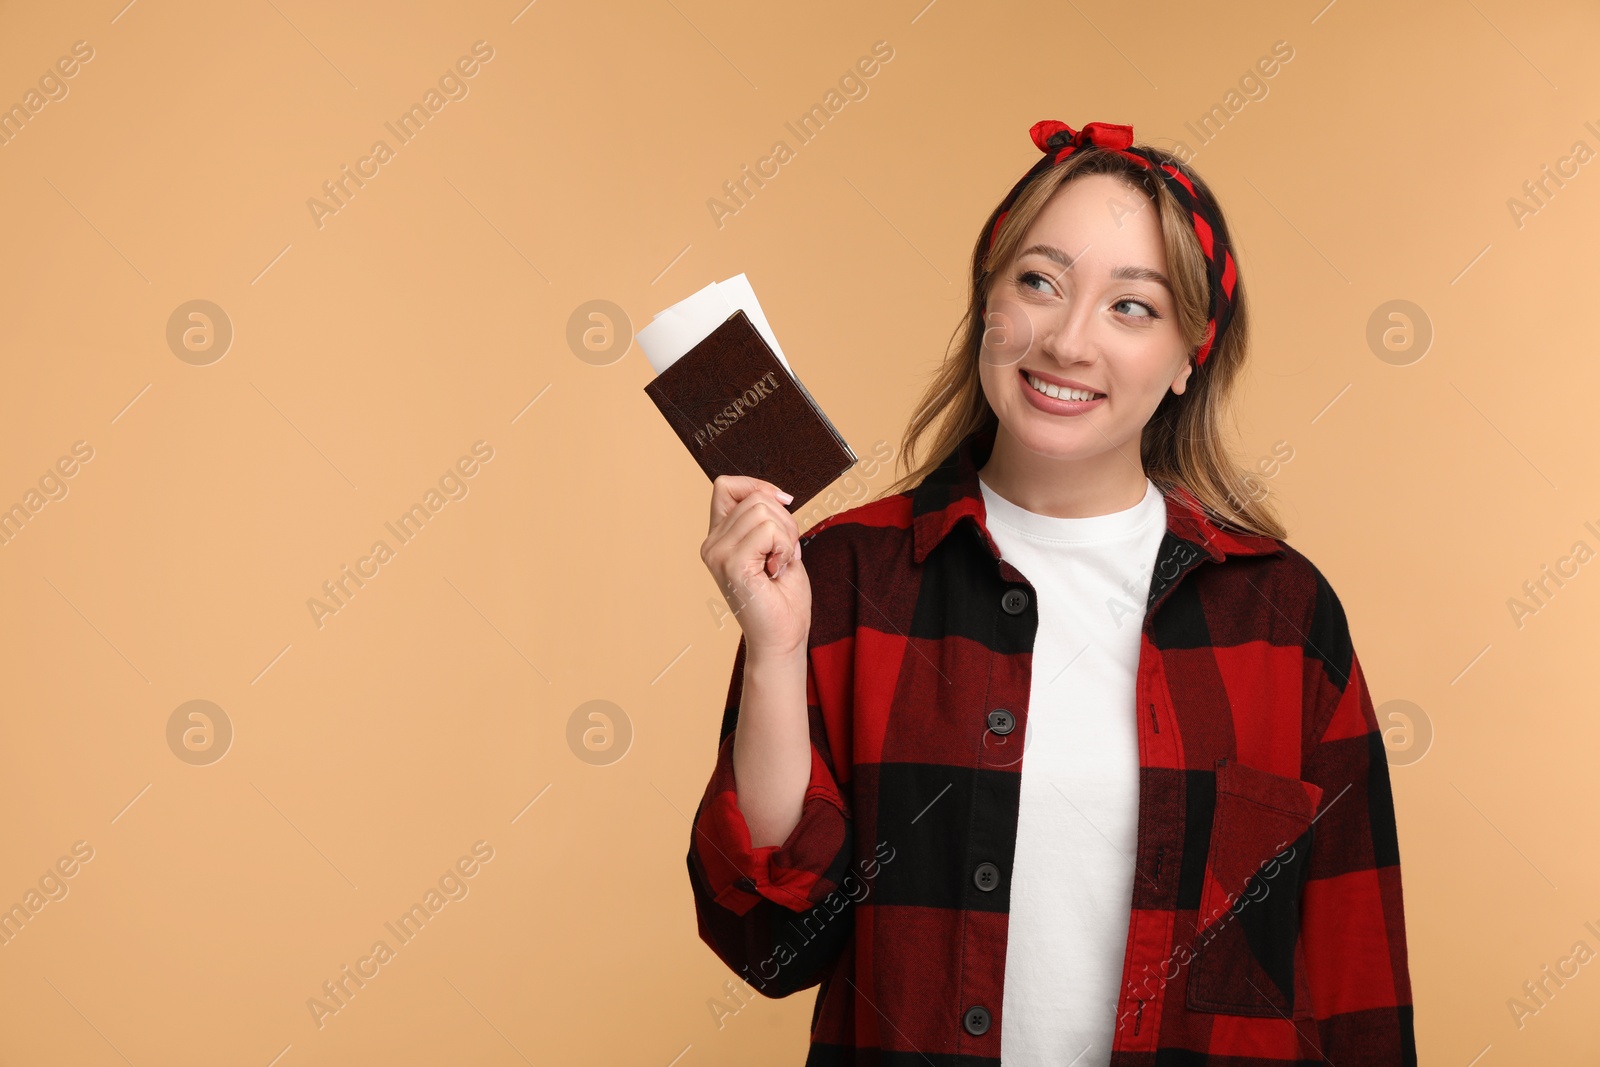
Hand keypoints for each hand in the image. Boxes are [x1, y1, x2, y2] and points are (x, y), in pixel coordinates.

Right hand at [700, 475, 808, 658]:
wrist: (783, 637)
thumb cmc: (782, 598)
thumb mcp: (775, 546)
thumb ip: (766, 519)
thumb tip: (775, 494)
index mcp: (719, 537)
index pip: (726, 486)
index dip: (758, 486)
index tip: (783, 502)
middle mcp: (712, 544)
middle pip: (755, 498)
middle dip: (785, 521)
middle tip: (784, 554)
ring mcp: (718, 554)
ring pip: (763, 510)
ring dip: (786, 536)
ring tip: (780, 563)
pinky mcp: (732, 564)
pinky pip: (769, 530)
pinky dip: (785, 547)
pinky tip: (778, 570)